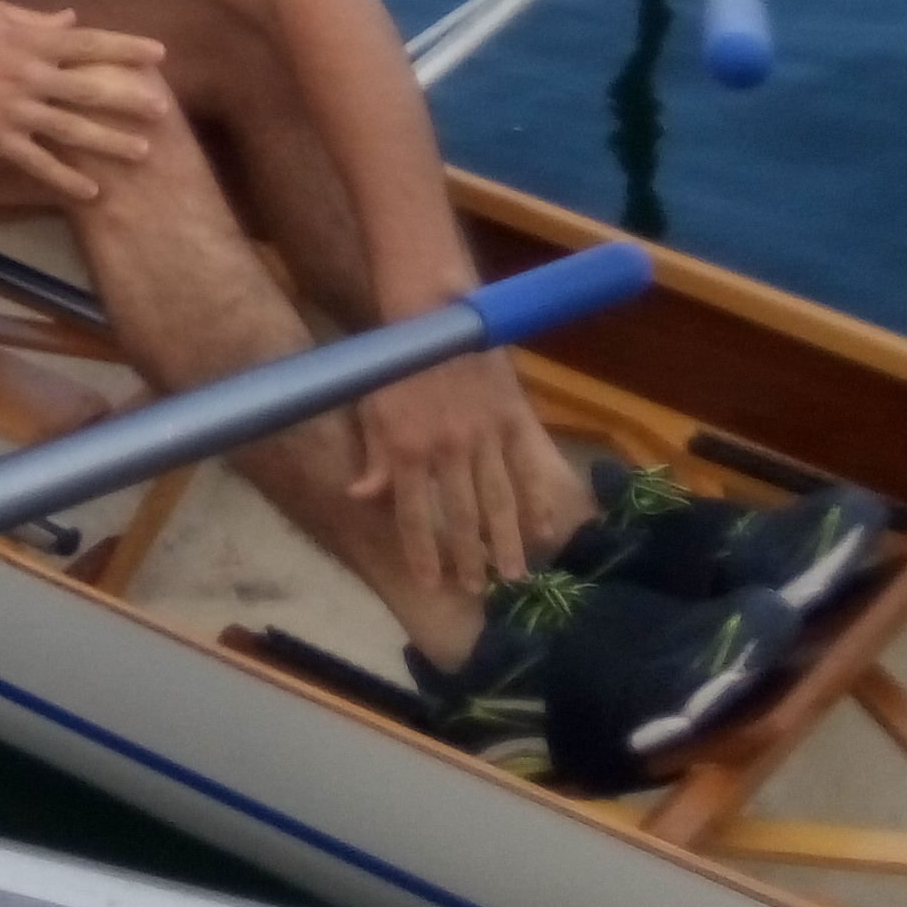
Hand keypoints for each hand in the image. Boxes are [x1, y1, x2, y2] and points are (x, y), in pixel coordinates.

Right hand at [0, 0, 172, 202]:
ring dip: (110, 143)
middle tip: (163, 110)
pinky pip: (38, 163)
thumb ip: (35, 18)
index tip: (158, 55)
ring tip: (143, 153)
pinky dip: (65, 179)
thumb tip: (72, 19)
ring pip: (72, 130)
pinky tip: (91, 192)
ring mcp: (15, 111)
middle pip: (90, 89)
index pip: (88, 42)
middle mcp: (29, 76)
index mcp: (30, 42)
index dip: (126, 48)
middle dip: (129, 101)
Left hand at [345, 348, 558, 596]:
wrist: (435, 314)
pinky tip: (546, 531)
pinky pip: (530, 467)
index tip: (431, 584)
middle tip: (477, 592)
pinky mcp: (515, 417)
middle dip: (469, 558)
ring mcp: (486, 435)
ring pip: (499, 500)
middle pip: (461, 516)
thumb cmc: (395, 364)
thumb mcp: (371, 409)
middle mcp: (448, 449)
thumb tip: (361, 498)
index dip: (422, 553)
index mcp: (408, 449)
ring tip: (514, 576)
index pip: (413, 514)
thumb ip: (374, 458)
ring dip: (507, 542)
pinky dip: (539, 500)